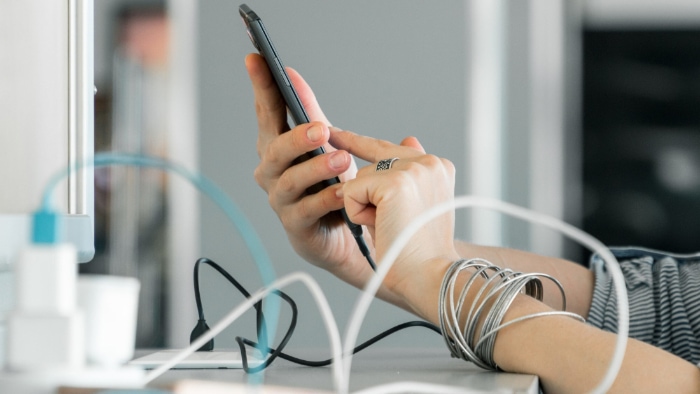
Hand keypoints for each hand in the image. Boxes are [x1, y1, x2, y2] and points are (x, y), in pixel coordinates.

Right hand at [245, 53, 367, 284]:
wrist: (356, 239)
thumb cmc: (341, 187)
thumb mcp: (332, 146)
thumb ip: (316, 115)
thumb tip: (297, 75)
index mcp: (280, 147)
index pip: (267, 112)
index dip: (261, 87)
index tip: (257, 58)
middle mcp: (273, 172)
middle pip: (272, 148)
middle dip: (295, 137)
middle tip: (321, 129)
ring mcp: (281, 201)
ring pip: (288, 180)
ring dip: (315, 169)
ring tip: (342, 161)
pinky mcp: (296, 227)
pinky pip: (306, 211)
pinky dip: (326, 201)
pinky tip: (346, 194)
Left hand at [331, 130, 460, 292]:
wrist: (427, 275)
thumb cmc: (418, 250)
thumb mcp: (413, 205)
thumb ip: (405, 174)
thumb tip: (408, 138)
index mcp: (438, 166)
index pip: (391, 147)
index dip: (359, 143)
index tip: (336, 133)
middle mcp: (430, 162)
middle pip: (372, 162)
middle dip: (365, 193)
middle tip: (385, 220)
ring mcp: (414, 169)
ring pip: (361, 177)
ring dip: (364, 206)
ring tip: (389, 227)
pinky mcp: (395, 182)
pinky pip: (353, 190)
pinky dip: (358, 213)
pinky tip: (381, 226)